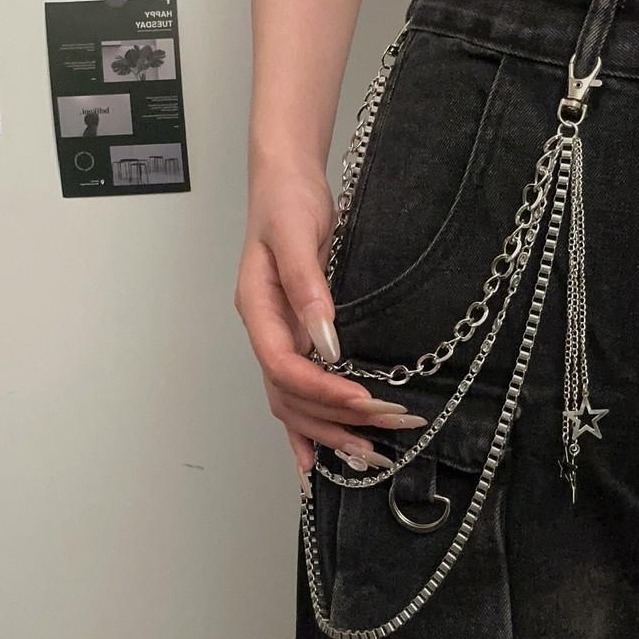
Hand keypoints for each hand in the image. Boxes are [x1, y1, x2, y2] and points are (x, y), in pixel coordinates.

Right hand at [233, 160, 427, 493]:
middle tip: (380, 439)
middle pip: (289, 396)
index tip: (363, 400)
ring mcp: (280, 337)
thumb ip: (307, 287)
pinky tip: (320, 456)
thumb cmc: (286, 202)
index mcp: (257, 310)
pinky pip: (299, 389)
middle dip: (333, 420)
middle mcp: (266, 331)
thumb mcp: (295, 235)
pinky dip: (309, 425)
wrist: (287, 181)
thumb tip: (327, 341)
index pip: (283, 367)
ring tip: (366, 455)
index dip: (321, 390)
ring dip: (328, 430)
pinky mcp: (298, 337)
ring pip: (294, 402)